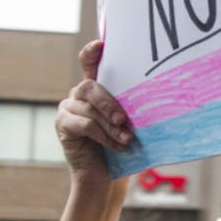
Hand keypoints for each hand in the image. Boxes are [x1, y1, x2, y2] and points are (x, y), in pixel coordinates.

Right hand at [56, 40, 133, 184]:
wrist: (107, 176)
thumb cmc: (123, 145)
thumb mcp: (130, 122)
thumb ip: (132, 105)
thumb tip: (158, 92)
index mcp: (97, 88)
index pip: (89, 62)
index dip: (92, 52)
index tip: (101, 44)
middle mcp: (80, 94)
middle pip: (90, 86)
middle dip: (110, 103)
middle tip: (124, 119)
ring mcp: (68, 108)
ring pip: (89, 109)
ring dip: (111, 126)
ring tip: (127, 139)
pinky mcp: (62, 124)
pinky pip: (83, 124)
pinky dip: (102, 136)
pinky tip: (115, 146)